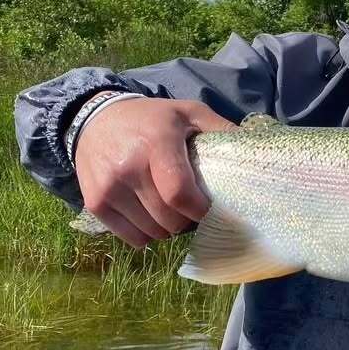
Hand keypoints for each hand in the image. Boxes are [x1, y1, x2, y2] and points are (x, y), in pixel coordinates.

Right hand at [75, 98, 235, 247]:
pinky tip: (152, 216)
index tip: (210, 209)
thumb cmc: (152, 118)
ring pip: (152, 231)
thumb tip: (253, 147)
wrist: (95, 118)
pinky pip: (131, 237)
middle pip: (168, 218)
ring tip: (173, 211)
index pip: (179, 193)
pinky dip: (147, 234)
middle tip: (193, 210)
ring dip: (168, 229)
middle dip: (187, 220)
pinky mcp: (95, 203)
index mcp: (157, 142)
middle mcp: (129, 167)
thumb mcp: (188, 112)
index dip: (199, 210)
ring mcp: (109, 187)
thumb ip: (220, 128)